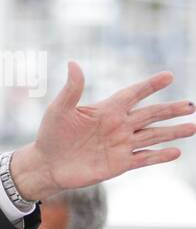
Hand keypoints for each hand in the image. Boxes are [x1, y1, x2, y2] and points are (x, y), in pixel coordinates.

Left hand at [10, 62, 194, 200]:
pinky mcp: (119, 163)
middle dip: (171, 110)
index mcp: (106, 110)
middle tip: (191, 105)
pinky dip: (159, 155)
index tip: (169, 76)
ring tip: (193, 126)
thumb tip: (73, 63)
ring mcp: (121, 144)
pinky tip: (176, 152)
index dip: (150, 86)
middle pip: (150, 114)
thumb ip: (71, 89)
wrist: (46, 165)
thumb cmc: (50, 135)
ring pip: (153, 135)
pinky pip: (144, 158)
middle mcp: (118, 125)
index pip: (133, 94)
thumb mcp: (59, 110)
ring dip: (173, 132)